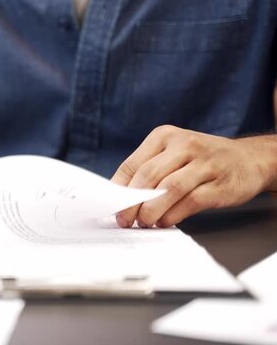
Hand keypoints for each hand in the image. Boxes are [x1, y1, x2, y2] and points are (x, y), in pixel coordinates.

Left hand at [111, 125, 276, 227]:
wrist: (249, 159)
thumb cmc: (201, 161)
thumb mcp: (172, 155)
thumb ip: (147, 172)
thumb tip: (118, 199)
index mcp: (164, 136)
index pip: (132, 164)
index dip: (117, 190)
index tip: (110, 208)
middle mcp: (183, 145)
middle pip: (148, 176)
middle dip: (131, 203)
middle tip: (125, 220)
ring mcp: (204, 163)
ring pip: (169, 188)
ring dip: (151, 210)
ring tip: (144, 223)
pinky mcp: (220, 183)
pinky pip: (190, 201)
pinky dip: (173, 215)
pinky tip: (165, 222)